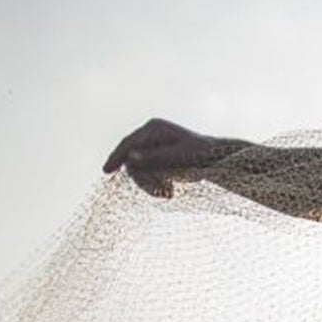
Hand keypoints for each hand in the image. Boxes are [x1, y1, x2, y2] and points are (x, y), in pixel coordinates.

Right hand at [102, 118, 225, 197]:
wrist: (216, 159)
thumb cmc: (200, 154)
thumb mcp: (177, 156)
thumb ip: (154, 157)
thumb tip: (130, 157)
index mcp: (153, 128)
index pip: (128, 143)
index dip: (116, 156)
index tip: (106, 170)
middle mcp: (149, 135)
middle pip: (131, 159)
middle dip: (143, 178)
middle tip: (160, 192)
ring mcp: (151, 146)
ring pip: (138, 170)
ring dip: (150, 184)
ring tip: (168, 194)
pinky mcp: (155, 158)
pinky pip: (146, 174)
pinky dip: (155, 185)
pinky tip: (169, 192)